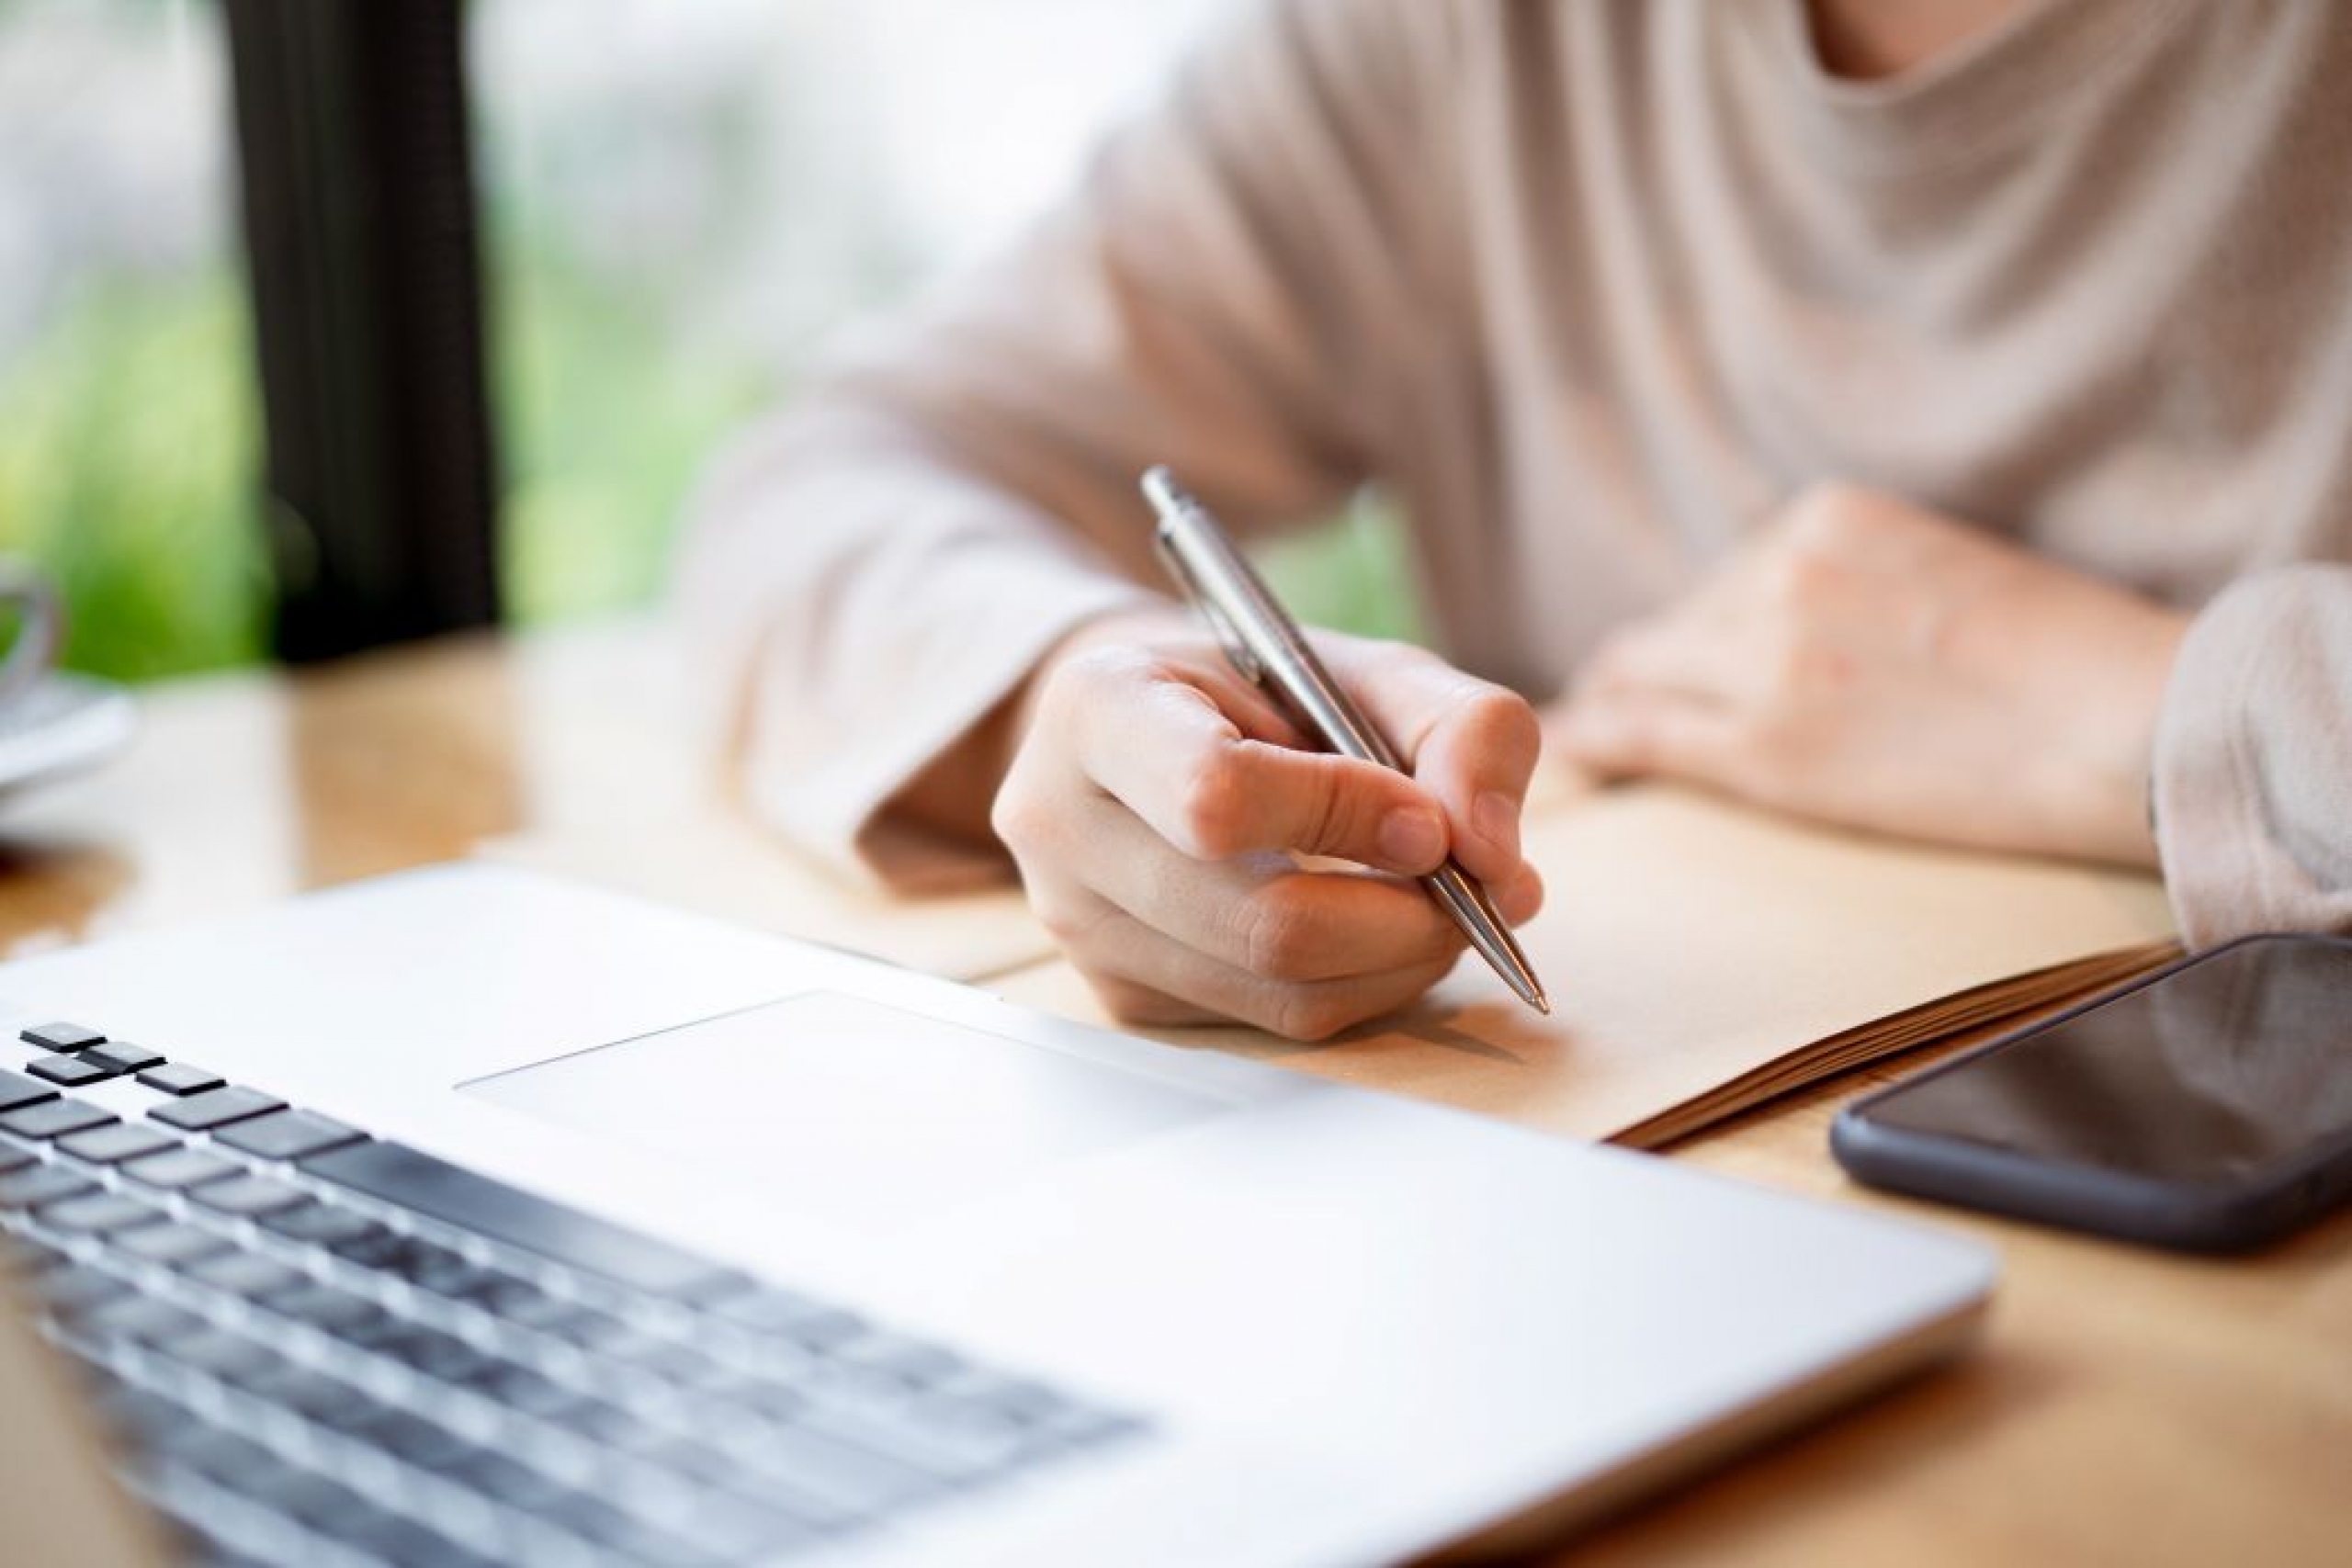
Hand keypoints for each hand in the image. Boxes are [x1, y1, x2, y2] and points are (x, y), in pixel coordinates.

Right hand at [992, 608, 1543, 1039]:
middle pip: (1263, 923)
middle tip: (1474, 885)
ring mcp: (1081, 927)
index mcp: (1095, 709)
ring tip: (1438, 904)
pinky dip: (1360, 988)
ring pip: (1280, 993)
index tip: (1427, 822)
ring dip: (1399, 960)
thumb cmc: (1257, 691)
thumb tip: (1494, 861)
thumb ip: (1461, 729)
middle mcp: (1060, 825)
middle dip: (1405, 915)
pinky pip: (1276, 1025)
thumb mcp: (1364, 666)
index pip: (1217, 796)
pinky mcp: (1122, 997)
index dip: (1345, 816)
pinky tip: (1374, 932)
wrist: (1153, 734)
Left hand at [1550, 483, 2189, 864]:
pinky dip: (1598, 737)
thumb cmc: (2072, 659)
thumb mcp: (1946, 566)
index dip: (1702, 625)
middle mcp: (1783, 573)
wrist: (2129, 722)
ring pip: (1647, 675)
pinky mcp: (1769, 748)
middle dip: (1646, 663)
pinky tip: (1568, 747)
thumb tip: (1811, 615)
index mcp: (1832, 518)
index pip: (1731, 575)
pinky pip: (1647, 734)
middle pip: (1678, 625)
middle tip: (1610, 695)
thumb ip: (1860, 575)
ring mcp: (1767, 661)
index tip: (1681, 652)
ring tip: (1586, 724)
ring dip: (1614, 699)